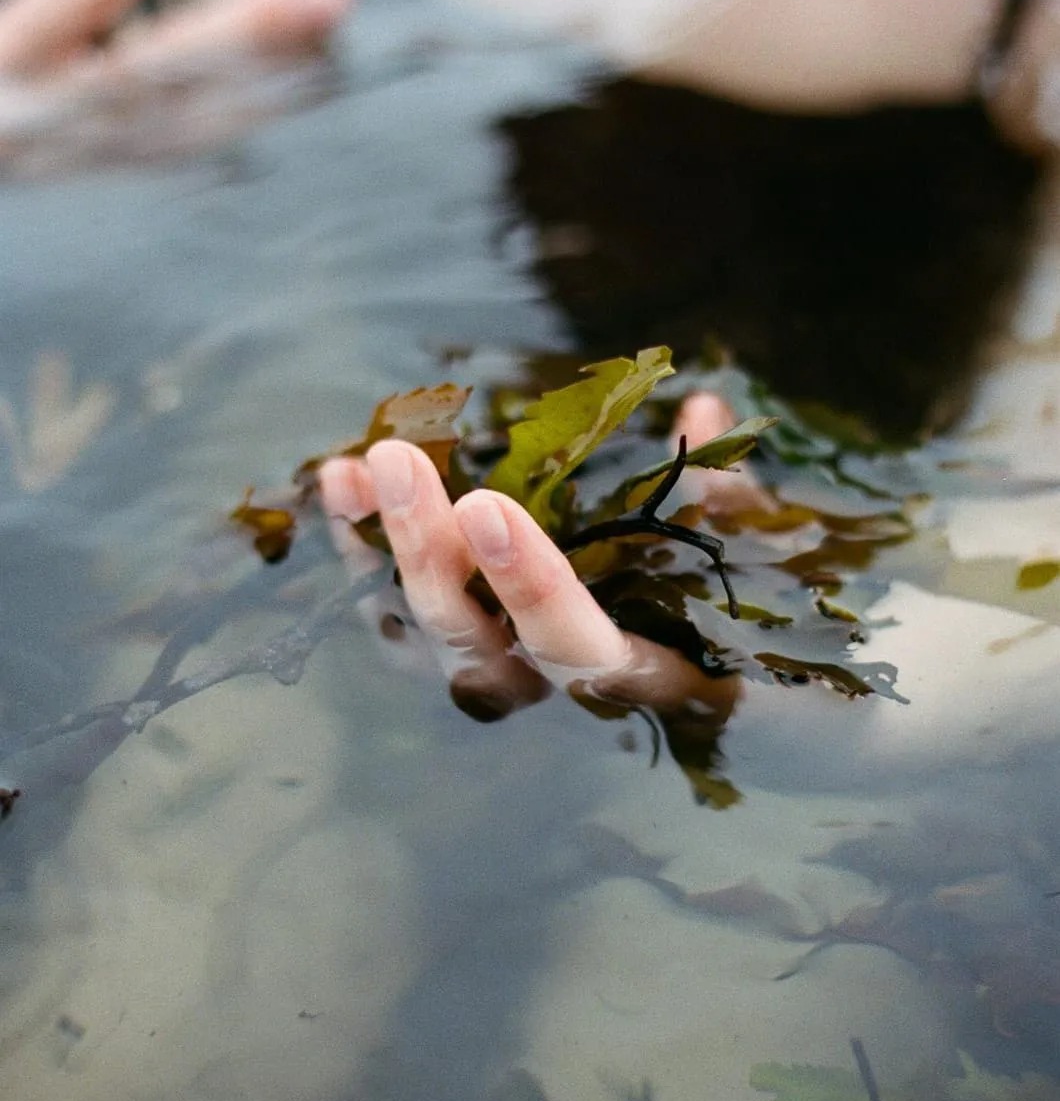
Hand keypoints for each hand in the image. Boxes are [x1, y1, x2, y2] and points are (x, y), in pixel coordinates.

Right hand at [0, 0, 354, 172]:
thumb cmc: (8, 66)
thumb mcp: (17, 19)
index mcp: (13, 54)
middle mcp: (56, 111)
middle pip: (164, 65)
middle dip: (251, 26)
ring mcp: (96, 151)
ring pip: (196, 114)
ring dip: (274, 68)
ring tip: (333, 19)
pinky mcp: (125, 172)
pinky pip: (201, 143)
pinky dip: (257, 105)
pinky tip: (311, 74)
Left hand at [316, 391, 761, 721]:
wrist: (710, 676)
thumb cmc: (733, 608)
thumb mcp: (745, 554)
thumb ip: (724, 496)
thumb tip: (701, 411)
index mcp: (637, 677)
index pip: (578, 649)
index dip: (531, 586)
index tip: (491, 503)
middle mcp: (550, 688)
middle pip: (474, 643)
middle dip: (430, 552)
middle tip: (400, 460)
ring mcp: (497, 668)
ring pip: (425, 629)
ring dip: (387, 545)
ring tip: (361, 463)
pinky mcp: (452, 644)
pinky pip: (393, 607)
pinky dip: (361, 548)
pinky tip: (338, 479)